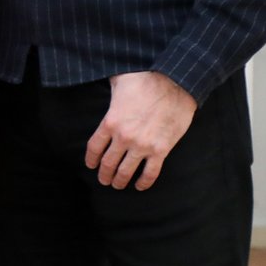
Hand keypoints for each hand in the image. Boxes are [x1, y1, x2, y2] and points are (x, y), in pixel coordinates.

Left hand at [84, 70, 195, 190]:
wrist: (175, 84)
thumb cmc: (144, 80)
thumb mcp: (117, 83)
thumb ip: (107, 91)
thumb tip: (95, 78)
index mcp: (110, 121)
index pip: (94, 147)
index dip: (91, 159)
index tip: (90, 165)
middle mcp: (123, 137)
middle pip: (108, 163)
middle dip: (104, 174)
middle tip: (103, 180)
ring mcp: (142, 146)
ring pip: (126, 171)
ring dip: (120, 181)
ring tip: (117, 185)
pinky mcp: (161, 150)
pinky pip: (151, 173)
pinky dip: (144, 182)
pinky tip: (139, 186)